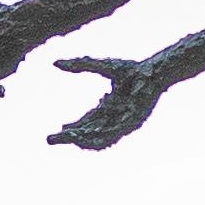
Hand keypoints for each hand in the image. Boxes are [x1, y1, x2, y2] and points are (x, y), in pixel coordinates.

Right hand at [47, 55, 175, 151]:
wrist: (154, 71)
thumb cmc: (132, 69)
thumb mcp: (101, 66)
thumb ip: (79, 65)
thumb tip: (55, 63)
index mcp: (106, 107)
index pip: (85, 123)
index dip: (70, 129)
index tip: (55, 132)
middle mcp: (113, 118)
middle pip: (87, 133)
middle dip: (69, 138)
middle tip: (49, 140)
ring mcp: (122, 123)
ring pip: (99, 139)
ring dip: (82, 141)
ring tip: (68, 140)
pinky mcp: (130, 125)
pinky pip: (112, 136)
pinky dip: (98, 140)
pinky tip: (84, 141)